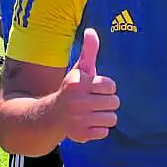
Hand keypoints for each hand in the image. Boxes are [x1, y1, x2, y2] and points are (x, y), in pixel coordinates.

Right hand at [53, 28, 119, 142]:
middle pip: (114, 103)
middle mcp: (77, 101)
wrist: (52, 115)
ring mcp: (78, 119)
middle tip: (93, 102)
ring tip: (92, 113)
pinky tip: (88, 124)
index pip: (111, 86)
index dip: (105, 87)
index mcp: (78, 83)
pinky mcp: (80, 135)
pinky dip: (98, 129)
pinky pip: (104, 132)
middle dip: (106, 102)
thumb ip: (89, 51)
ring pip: (112, 119)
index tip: (93, 88)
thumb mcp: (79, 69)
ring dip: (104, 116)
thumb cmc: (72, 89)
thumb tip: (91, 31)